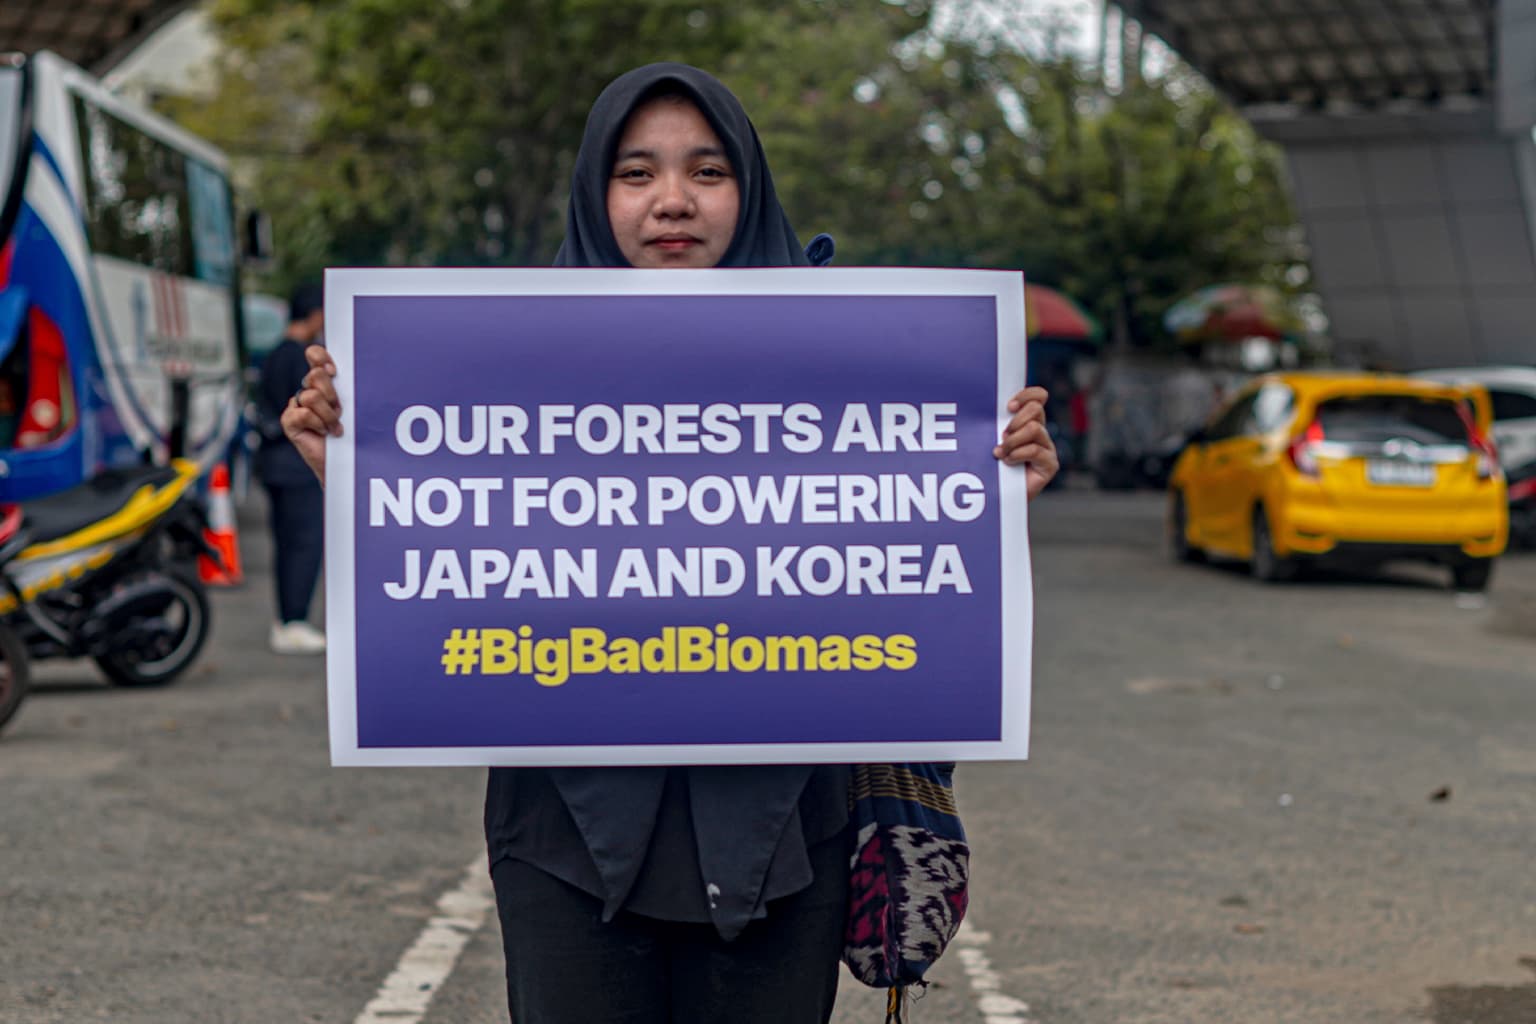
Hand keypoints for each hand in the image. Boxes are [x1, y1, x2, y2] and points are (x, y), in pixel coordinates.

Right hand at [280, 343, 341, 485]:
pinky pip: (303, 413)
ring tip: (334, 427)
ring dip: (328, 415)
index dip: (320, 357)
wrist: (344, 461)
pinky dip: (318, 424)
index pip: (314, 355)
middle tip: (340, 412)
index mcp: (324, 381)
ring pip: (311, 396)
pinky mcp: (289, 420)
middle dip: (333, 395)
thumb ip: (347, 386)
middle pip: (316, 375)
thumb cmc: (352, 433)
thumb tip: (345, 368)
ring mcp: (296, 405)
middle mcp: (308, 390)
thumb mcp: (353, 405)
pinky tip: (322, 433)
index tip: (334, 371)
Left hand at [993, 386, 1058, 498]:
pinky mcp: (1050, 464)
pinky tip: (1007, 461)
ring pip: (1034, 429)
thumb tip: (986, 405)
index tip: (1008, 406)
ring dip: (1013, 440)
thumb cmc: (991, 465)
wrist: (997, 495)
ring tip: (1000, 453)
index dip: (1026, 395)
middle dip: (1015, 421)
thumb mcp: (991, 439)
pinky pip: (1035, 450)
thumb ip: (995, 423)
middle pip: (1035, 409)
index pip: (1038, 397)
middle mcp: (1040, 432)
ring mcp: (1047, 448)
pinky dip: (1017, 454)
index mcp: (1028, 420)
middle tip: (1002, 436)